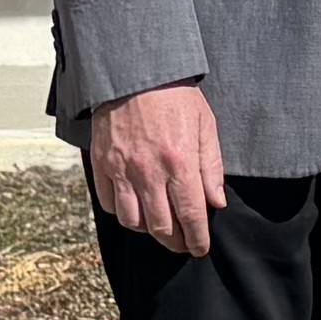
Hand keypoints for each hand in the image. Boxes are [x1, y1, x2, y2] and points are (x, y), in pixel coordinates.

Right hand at [86, 79, 230, 258]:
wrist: (133, 71)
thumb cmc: (175, 96)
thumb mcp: (205, 125)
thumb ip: (211, 167)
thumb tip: (216, 202)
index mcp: (180, 163)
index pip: (191, 216)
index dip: (197, 239)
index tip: (200, 247)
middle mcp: (149, 172)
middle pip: (161, 227)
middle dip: (175, 242)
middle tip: (183, 243)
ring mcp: (122, 170)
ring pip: (133, 221)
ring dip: (148, 231)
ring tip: (160, 227)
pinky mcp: (103, 164)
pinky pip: (110, 204)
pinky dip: (123, 213)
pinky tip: (135, 209)